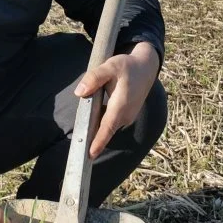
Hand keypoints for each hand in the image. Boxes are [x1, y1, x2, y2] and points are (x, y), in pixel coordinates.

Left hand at [73, 42, 159, 158]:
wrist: (146, 68)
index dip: (98, 142)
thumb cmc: (127, 67)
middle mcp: (125, 115)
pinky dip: (101, 125)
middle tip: (77, 149)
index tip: (90, 155)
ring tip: (81, 138)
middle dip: (92, 139)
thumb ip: (94, 78)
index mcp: (121, 105)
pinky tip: (91, 120)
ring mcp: (127, 117)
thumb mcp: (109, 66)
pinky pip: (111, 123)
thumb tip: (79, 92)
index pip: (107, 128)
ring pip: (107, 126)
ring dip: (96, 131)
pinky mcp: (126, 116)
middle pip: (105, 130)